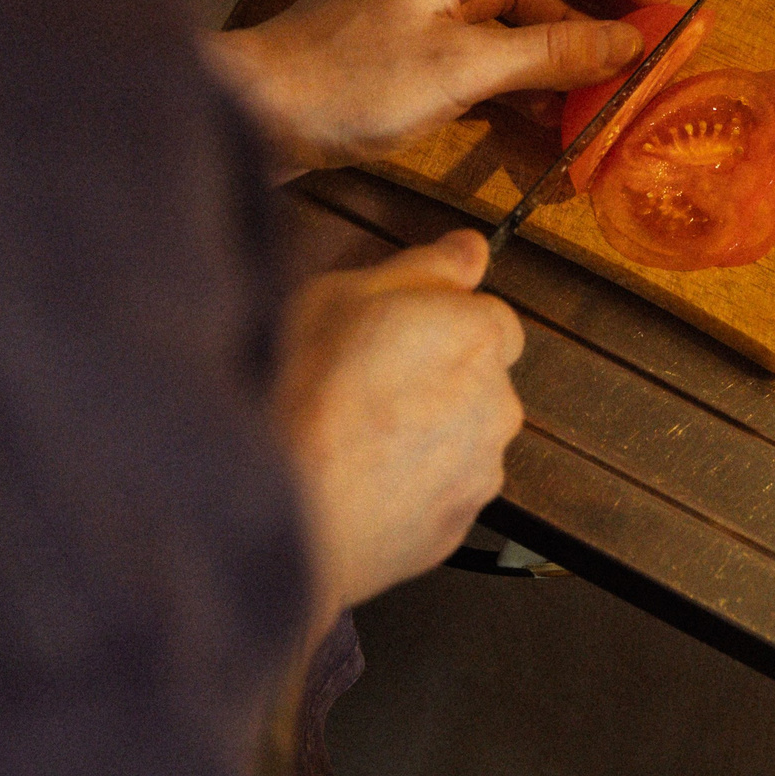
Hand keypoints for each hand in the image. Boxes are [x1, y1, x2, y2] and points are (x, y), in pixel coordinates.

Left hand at [208, 0, 673, 173]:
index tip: (658, 4)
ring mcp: (432, 3)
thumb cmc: (346, 82)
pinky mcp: (420, 45)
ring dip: (569, 44)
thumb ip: (551, 52)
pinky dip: (530, 71)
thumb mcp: (462, 69)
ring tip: (613, 87)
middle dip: (601, 3)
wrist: (255, 114)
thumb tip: (629, 45)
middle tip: (648, 48)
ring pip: (524, 10)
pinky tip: (560, 111)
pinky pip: (494, 46)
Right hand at [273, 229, 525, 623]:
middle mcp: (498, 404)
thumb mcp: (341, 295)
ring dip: (425, 435)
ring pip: (461, 439)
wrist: (277, 509)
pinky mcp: (457, 527)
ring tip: (351, 441)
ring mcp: (480, 471)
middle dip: (436, 379)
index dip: (439, 323)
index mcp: (478, 335)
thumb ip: (422, 267)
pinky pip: (440, 494)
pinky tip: (356, 482)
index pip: (490, 317)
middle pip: (479, 380)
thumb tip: (470, 248)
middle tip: (362, 386)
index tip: (394, 334)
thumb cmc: (302, 394)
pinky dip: (411, 487)